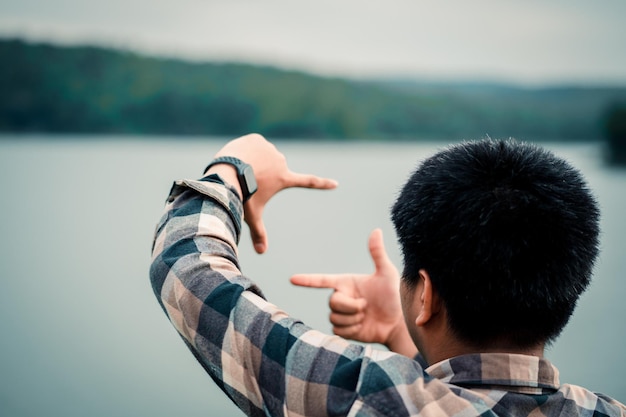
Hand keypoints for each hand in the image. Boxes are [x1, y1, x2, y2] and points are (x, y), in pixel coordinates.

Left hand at [210, 133, 337, 253]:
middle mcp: (281, 162)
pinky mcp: (257, 139)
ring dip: (252, 162)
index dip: (322, 184)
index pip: (308, 182)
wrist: (228, 173)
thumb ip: (258, 233)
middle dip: (260, 174)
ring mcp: (270, 149)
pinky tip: (237, 158)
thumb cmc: (242, 195)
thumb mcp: (251, 215)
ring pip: (259, 157)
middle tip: (246, 181)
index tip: (336, 184)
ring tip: (239, 170)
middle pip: (270, 170)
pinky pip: (250, 146)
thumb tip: (262, 252)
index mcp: (284, 179)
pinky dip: (244, 151)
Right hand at [291, 229, 417, 356]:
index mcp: (346, 283)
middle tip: (366, 306)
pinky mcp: (344, 329)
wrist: (397, 322)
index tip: (292, 279)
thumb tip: (376, 230)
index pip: (322, 280)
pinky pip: (338, 329)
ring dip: (353, 319)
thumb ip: (377, 253)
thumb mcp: (386, 273)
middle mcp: (341, 297)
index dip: (307, 280)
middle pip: (333, 302)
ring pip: (334, 316)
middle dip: (350, 306)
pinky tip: (362, 327)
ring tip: (365, 316)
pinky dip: (351, 329)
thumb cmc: (394, 295)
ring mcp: (342, 314)